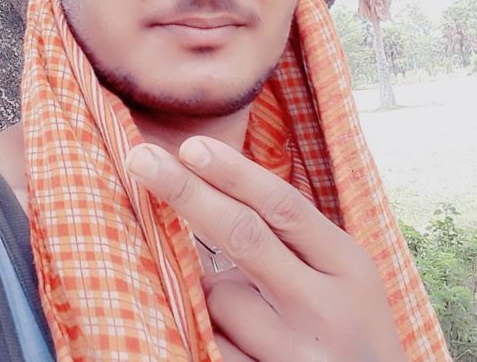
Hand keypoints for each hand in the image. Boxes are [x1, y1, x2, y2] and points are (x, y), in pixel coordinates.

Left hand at [125, 137, 405, 361]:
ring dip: (210, 293)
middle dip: (186, 191)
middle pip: (243, 235)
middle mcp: (325, 308)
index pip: (282, 205)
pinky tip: (236, 340)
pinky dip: (208, 333)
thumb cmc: (346, 328)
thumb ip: (288, 240)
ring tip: (247, 317)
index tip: (190, 145)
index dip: (233, 172)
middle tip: (140, 158)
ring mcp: (298, 355)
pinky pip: (213, 347)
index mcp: (347, 265)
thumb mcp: (339, 277)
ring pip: (219, 299)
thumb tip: (206, 185)